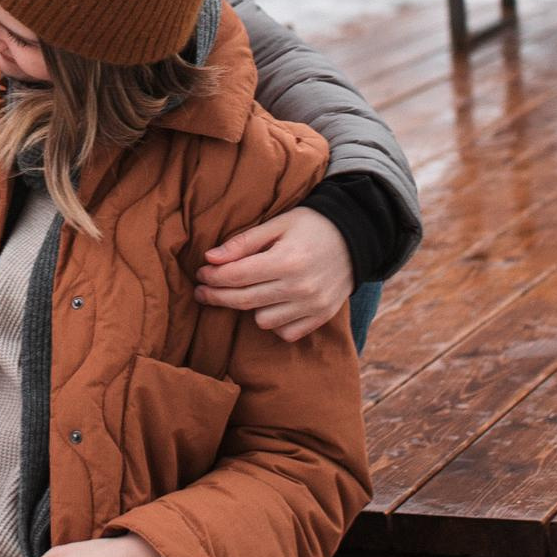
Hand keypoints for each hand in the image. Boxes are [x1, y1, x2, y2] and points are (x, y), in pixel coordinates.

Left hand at [196, 206, 351, 341]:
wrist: (356, 237)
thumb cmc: (311, 226)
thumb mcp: (277, 224)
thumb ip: (243, 242)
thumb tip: (210, 259)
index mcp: (286, 260)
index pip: (236, 276)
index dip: (212, 277)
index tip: (200, 273)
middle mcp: (300, 287)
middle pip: (243, 301)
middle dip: (216, 296)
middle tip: (201, 290)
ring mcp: (312, 305)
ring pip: (262, 320)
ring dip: (250, 307)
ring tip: (251, 290)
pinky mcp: (321, 317)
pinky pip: (285, 332)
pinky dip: (275, 321)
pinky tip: (273, 303)